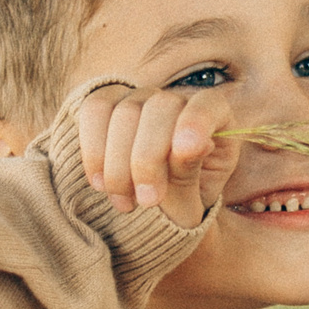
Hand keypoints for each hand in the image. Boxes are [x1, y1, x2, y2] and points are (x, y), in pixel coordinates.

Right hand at [76, 83, 240, 228]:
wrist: (152, 209)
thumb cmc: (182, 204)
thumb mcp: (194, 199)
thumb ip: (189, 174)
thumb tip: (188, 146)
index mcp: (215, 119)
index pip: (208, 105)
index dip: (195, 121)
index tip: (185, 149)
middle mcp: (178, 101)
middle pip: (160, 108)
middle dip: (148, 158)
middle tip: (147, 202)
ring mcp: (142, 99)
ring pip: (125, 112)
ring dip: (118, 163)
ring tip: (124, 203)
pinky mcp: (110, 105)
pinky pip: (94, 110)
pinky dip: (93, 149)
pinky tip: (100, 183)